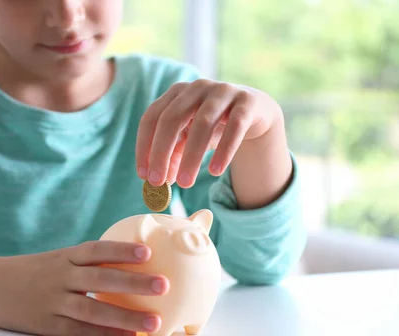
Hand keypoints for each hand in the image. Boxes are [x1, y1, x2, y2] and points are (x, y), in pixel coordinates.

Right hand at [0, 241, 168, 335]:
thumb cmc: (30, 271)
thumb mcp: (56, 258)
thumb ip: (85, 262)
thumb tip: (128, 264)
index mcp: (64, 257)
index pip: (96, 251)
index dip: (121, 251)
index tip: (148, 253)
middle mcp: (60, 276)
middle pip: (101, 279)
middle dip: (134, 282)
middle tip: (164, 284)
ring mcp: (52, 301)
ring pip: (93, 310)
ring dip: (125, 316)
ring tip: (153, 321)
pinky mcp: (46, 324)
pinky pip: (79, 331)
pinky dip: (104, 335)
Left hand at [135, 79, 282, 187]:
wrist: (255, 111)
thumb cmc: (214, 126)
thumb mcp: (189, 139)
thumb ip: (173, 156)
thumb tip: (159, 181)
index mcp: (175, 93)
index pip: (151, 118)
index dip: (144, 147)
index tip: (143, 175)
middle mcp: (196, 87)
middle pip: (172, 119)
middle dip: (161, 152)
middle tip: (157, 182)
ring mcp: (222, 91)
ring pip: (203, 123)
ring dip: (191, 156)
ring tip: (185, 183)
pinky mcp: (247, 102)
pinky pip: (235, 126)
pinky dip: (224, 150)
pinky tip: (215, 171)